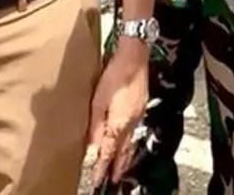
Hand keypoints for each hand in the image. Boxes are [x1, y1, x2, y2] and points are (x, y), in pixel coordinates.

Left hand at [85, 41, 149, 187]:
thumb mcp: (98, 100)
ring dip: (125, 156)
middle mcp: (131, 123)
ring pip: (131, 142)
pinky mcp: (141, 106)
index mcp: (119, 123)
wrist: (134, 55)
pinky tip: (127, 141)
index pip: (110, 152)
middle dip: (118, 167)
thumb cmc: (114, 74)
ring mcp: (138, 115)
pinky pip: (134, 132)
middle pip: (124, 151)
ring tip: (121, 167)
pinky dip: (129, 143)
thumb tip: (92, 145)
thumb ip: (95, 125)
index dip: (103, 167)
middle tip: (113, 179)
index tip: (98, 179)